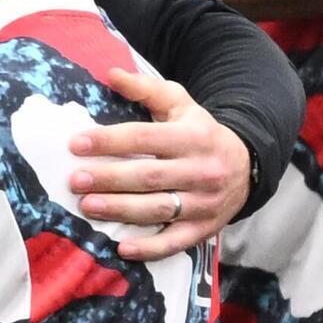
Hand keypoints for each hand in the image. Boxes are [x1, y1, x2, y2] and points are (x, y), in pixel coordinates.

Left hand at [72, 68, 251, 261]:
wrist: (247, 165)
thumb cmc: (200, 132)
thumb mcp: (180, 105)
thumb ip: (146, 90)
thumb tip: (112, 74)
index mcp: (194, 136)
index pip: (145, 138)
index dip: (110, 141)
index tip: (76, 144)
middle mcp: (202, 170)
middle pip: (149, 176)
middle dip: (109, 178)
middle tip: (75, 180)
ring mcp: (205, 202)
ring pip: (159, 208)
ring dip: (121, 210)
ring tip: (88, 206)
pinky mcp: (205, 228)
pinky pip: (176, 242)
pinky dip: (150, 248)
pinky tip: (122, 248)